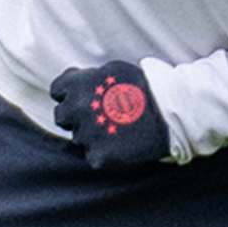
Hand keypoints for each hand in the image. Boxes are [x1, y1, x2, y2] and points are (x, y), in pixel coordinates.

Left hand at [50, 60, 170, 168]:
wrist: (170, 113)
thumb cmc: (144, 86)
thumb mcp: (113, 69)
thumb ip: (88, 77)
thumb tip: (75, 82)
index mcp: (77, 86)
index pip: (57, 91)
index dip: (70, 94)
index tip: (85, 97)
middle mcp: (76, 110)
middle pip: (62, 117)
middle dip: (76, 116)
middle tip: (99, 116)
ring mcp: (86, 136)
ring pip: (79, 138)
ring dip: (92, 135)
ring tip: (117, 129)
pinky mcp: (99, 157)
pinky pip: (94, 156)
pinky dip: (105, 152)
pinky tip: (122, 144)